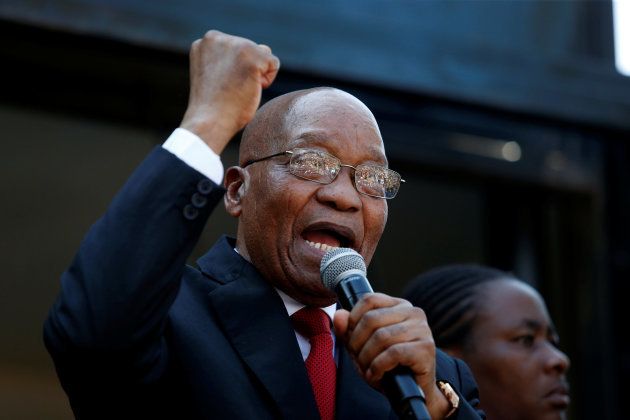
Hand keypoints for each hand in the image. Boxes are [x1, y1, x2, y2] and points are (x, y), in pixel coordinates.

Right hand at [180, 30, 279, 153]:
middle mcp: (217, 37)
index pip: (236, 47)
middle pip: (251, 48)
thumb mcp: (215, 73)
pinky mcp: (251, 55)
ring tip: (238, 89)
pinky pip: (273, 64)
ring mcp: (234, 44)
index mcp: (206, 41)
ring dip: (257, 74)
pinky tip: (248, 90)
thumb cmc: (214, 107)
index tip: (221, 85)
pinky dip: (267, 81)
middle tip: (229, 90)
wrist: (209, 122)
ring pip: (263, 54)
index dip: (235, 70)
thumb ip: (228, 58)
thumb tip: (259, 51)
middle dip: (247, 71)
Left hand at [334, 293, 450, 418]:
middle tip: (358, 359)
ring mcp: (422, 329)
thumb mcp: (363, 346)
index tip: (350, 338)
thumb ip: (348, 330)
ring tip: (367, 369)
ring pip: (381, 336)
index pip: (369, 299)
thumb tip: (338, 315)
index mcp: (399, 306)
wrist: (412, 391)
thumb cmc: (388, 366)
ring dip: (367, 357)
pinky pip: (393, 353)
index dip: (353, 319)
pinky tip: (375, 374)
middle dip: (357, 343)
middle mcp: (413, 313)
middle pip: (371, 319)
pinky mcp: (426, 348)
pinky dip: (378, 366)